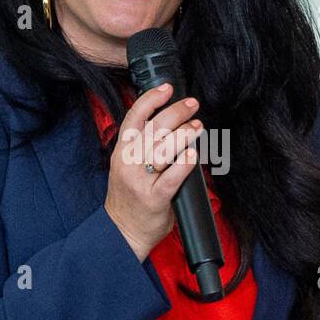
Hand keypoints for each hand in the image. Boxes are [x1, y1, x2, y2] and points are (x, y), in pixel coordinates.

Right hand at [103, 82, 203, 261]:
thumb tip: (170, 122)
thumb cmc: (130, 197)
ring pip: (163, 149)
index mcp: (121, 151)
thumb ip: (142, 145)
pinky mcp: (154, 198)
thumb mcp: (127, 165)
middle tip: (192, 105)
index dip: (150, 99)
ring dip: (184, 134)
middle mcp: (128, 163)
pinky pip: (172, 177)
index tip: (167, 88)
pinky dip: (184, 163)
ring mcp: (141, 181)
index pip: (134, 118)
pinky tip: (193, 153)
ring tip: (197, 126)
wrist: (123, 231)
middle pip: (154, 129)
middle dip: (175, 112)